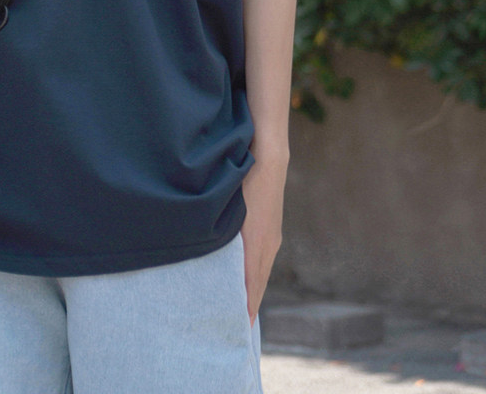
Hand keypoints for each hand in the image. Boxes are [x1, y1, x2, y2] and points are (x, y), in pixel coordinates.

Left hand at [240, 162, 285, 322]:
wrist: (268, 156)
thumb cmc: (246, 178)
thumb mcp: (233, 208)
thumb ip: (226, 235)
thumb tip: (213, 256)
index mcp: (258, 243)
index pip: (252, 283)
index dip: (245, 306)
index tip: (239, 328)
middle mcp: (268, 244)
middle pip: (258, 283)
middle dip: (248, 305)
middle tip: (236, 329)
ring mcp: (271, 236)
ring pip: (261, 272)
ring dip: (252, 291)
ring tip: (240, 311)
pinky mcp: (271, 229)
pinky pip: (262, 260)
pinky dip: (255, 276)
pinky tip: (246, 280)